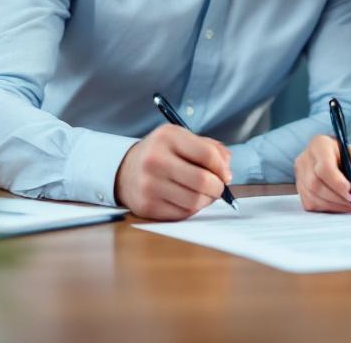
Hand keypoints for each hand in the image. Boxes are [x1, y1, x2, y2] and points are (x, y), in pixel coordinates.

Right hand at [115, 124, 231, 219]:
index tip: (226, 174)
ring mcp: (149, 185)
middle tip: (218, 187)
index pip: (207, 155)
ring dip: (206, 200)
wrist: (124, 170)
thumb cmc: (162, 153)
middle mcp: (155, 160)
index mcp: (168, 137)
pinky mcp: (147, 206)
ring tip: (203, 193)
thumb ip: (209, 148)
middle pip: (203, 181)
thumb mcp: (181, 139)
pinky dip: (191, 209)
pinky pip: (183, 213)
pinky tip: (187, 199)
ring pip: (195, 201)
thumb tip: (227, 169)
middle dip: (218, 187)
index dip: (222, 168)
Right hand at [293, 134, 350, 212]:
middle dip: (337, 197)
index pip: (324, 167)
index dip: (338, 184)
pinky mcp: (300, 188)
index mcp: (321, 144)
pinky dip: (326, 208)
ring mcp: (300, 173)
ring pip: (312, 195)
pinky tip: (338, 203)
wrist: (350, 166)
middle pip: (315, 183)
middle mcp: (306, 157)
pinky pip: (309, 203)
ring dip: (333, 205)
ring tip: (349, 204)